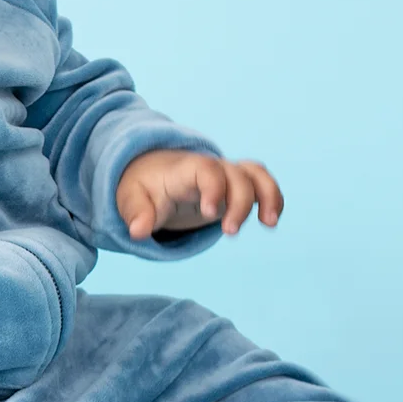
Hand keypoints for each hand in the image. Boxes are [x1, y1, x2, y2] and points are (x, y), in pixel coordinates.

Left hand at [115, 149, 283, 240]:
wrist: (152, 171)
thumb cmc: (144, 186)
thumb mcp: (130, 198)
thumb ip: (136, 213)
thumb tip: (138, 232)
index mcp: (185, 170)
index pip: (206, 169)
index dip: (213, 187)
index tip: (209, 213)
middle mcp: (211, 169)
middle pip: (236, 175)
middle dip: (240, 203)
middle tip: (230, 232)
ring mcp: (225, 176)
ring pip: (256, 174)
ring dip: (268, 195)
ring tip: (269, 223)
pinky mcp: (235, 187)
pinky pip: (262, 183)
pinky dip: (272, 197)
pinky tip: (270, 221)